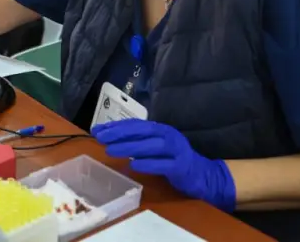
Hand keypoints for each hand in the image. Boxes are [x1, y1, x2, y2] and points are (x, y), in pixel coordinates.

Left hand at [91, 119, 235, 211]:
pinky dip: (148, 164)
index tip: (97, 130)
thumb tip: (109, 140)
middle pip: (141, 131)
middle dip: (119, 133)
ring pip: (151, 146)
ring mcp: (176, 150)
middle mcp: (168, 135)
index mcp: (160, 129)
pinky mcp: (181, 166)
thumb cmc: (173, 160)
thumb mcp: (154, 148)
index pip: (135, 124)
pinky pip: (163, 164)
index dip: (115, 126)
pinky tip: (133, 165)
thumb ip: (136, 143)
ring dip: (129, 147)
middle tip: (100, 137)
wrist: (202, 175)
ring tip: (110, 150)